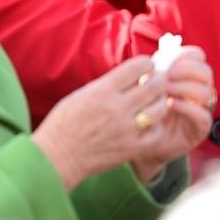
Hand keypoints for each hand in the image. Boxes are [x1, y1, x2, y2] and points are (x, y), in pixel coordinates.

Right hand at [31, 51, 211, 189]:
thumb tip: (132, 76)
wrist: (57, 156)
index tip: (148, 66)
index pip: (138, 67)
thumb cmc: (65, 123)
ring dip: (161, 101)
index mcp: (103, 90)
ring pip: (160, 108)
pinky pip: (156, 132)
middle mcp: (117, 107)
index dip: (147, 63)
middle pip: (155, 85)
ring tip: (155, 102)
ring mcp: (126, 129)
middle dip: (160, 79)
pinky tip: (150, 123)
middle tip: (158, 81)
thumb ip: (108, 84)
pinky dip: (156, 126)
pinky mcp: (131, 148)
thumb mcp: (83, 93)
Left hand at [130, 49, 216, 181]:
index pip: (198, 57)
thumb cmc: (145, 108)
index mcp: (189, 76)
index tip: (169, 59)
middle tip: (167, 75)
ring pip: (206, 92)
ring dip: (184, 87)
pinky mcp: (200, 129)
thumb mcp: (148, 86)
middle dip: (186, 71)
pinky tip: (169, 104)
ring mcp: (202, 110)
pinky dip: (187, 107)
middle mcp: (200, 91)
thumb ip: (155, 71)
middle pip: (206, 72)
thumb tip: (159, 55)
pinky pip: (203, 115)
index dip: (186, 55)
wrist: (142, 138)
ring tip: (165, 91)